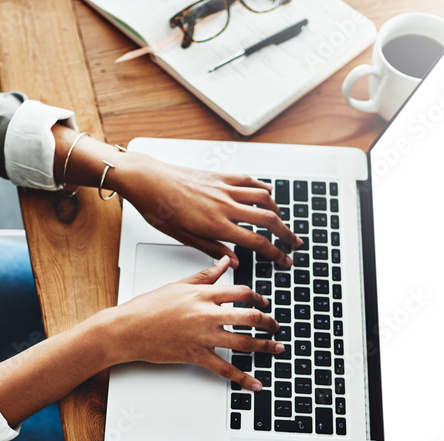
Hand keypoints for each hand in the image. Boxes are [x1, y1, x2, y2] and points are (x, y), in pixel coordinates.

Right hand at [105, 256, 281, 389]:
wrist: (127, 329)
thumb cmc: (148, 307)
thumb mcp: (178, 285)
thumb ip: (205, 275)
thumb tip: (223, 262)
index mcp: (203, 294)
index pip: (241, 293)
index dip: (257, 298)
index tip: (263, 303)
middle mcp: (206, 314)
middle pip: (249, 317)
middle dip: (268, 322)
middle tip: (276, 326)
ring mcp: (202, 336)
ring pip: (243, 342)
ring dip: (265, 346)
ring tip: (277, 348)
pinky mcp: (196, 355)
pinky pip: (224, 369)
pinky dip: (242, 378)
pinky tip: (255, 384)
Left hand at [113, 153, 300, 267]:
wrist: (148, 180)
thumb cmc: (159, 209)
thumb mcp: (183, 237)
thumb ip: (212, 249)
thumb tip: (235, 261)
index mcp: (216, 224)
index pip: (256, 241)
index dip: (276, 252)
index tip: (286, 260)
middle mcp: (225, 205)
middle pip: (268, 219)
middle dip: (286, 233)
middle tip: (295, 243)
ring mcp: (224, 188)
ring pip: (263, 197)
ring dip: (278, 210)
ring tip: (282, 221)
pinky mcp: (220, 175)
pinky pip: (249, 180)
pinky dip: (263, 187)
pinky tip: (268, 192)